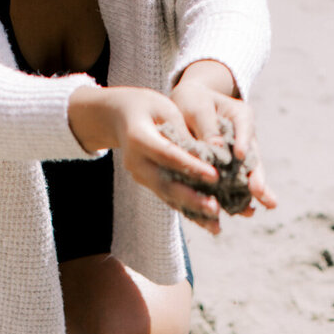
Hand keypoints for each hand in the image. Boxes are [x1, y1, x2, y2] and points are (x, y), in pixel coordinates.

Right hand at [69, 85, 220, 231]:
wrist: (118, 116)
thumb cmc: (147, 107)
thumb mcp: (166, 108)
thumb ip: (184, 132)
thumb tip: (210, 154)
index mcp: (139, 138)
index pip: (168, 155)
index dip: (191, 167)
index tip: (215, 176)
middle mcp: (136, 162)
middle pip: (165, 184)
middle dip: (191, 198)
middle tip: (215, 209)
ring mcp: (140, 176)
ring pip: (168, 197)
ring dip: (193, 212)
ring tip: (215, 226)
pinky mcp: (147, 184)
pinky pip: (169, 199)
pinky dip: (189, 211)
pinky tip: (208, 224)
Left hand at [170, 78, 276, 216]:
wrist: (187, 110)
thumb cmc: (192, 102)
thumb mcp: (196, 107)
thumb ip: (206, 126)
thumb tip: (216, 148)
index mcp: (241, 116)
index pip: (244, 127)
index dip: (243, 141)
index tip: (241, 155)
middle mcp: (246, 139)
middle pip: (253, 158)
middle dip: (257, 177)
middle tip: (261, 192)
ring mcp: (241, 158)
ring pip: (248, 176)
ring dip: (256, 192)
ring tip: (267, 206)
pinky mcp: (231, 172)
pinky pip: (235, 186)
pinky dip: (237, 198)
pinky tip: (243, 212)